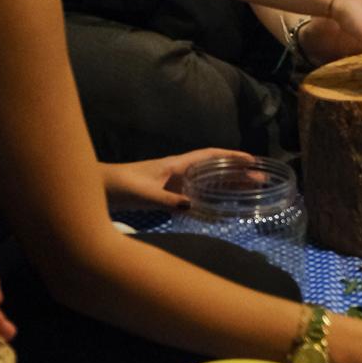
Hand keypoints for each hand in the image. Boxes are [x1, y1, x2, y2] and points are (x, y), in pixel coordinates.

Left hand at [102, 148, 253, 210]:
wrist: (100, 190)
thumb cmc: (121, 186)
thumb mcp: (144, 193)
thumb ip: (167, 200)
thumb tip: (192, 205)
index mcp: (176, 165)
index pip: (209, 156)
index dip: (231, 157)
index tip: (252, 160)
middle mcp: (178, 172)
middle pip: (214, 169)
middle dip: (237, 173)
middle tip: (261, 180)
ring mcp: (174, 184)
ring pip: (208, 182)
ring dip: (228, 185)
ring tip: (251, 191)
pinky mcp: (168, 196)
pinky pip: (197, 195)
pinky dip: (212, 198)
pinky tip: (222, 207)